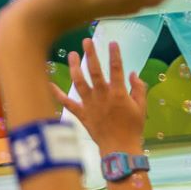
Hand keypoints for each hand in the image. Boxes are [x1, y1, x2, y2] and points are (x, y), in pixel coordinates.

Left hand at [56, 39, 147, 153]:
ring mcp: (89, 104)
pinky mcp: (81, 114)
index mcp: (118, 93)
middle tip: (86, 41)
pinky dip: (57, 93)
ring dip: (75, 67)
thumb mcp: (141, 107)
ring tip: (72, 54)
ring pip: (79, 82)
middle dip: (90, 54)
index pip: (116, 69)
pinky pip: (67, 103)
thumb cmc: (133, 128)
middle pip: (95, 71)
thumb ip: (139, 89)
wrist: (119, 148)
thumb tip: (133, 73)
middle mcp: (102, 96)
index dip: (115, 55)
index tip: (112, 42)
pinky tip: (49, 83)